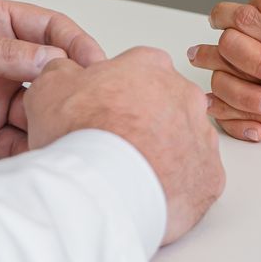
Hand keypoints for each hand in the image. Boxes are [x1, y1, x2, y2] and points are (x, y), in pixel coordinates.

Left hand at [0, 0, 104, 161]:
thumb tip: (46, 58)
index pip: (47, 28)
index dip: (75, 43)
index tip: (94, 62)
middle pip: (49, 73)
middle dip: (70, 87)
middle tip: (85, 103)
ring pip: (36, 110)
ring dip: (51, 121)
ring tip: (64, 133)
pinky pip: (13, 143)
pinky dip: (28, 150)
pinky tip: (38, 154)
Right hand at [22, 48, 224, 245]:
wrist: (103, 183)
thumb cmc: (82, 134)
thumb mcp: (50, 86)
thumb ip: (63, 71)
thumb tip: (66, 73)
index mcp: (150, 66)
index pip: (136, 73)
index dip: (114, 96)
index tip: (98, 115)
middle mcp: (185, 95)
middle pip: (164, 107)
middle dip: (143, 124)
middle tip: (113, 148)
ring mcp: (202, 136)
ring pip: (183, 143)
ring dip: (162, 155)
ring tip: (128, 176)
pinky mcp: (210, 176)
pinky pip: (194, 180)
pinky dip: (176, 188)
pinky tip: (150, 195)